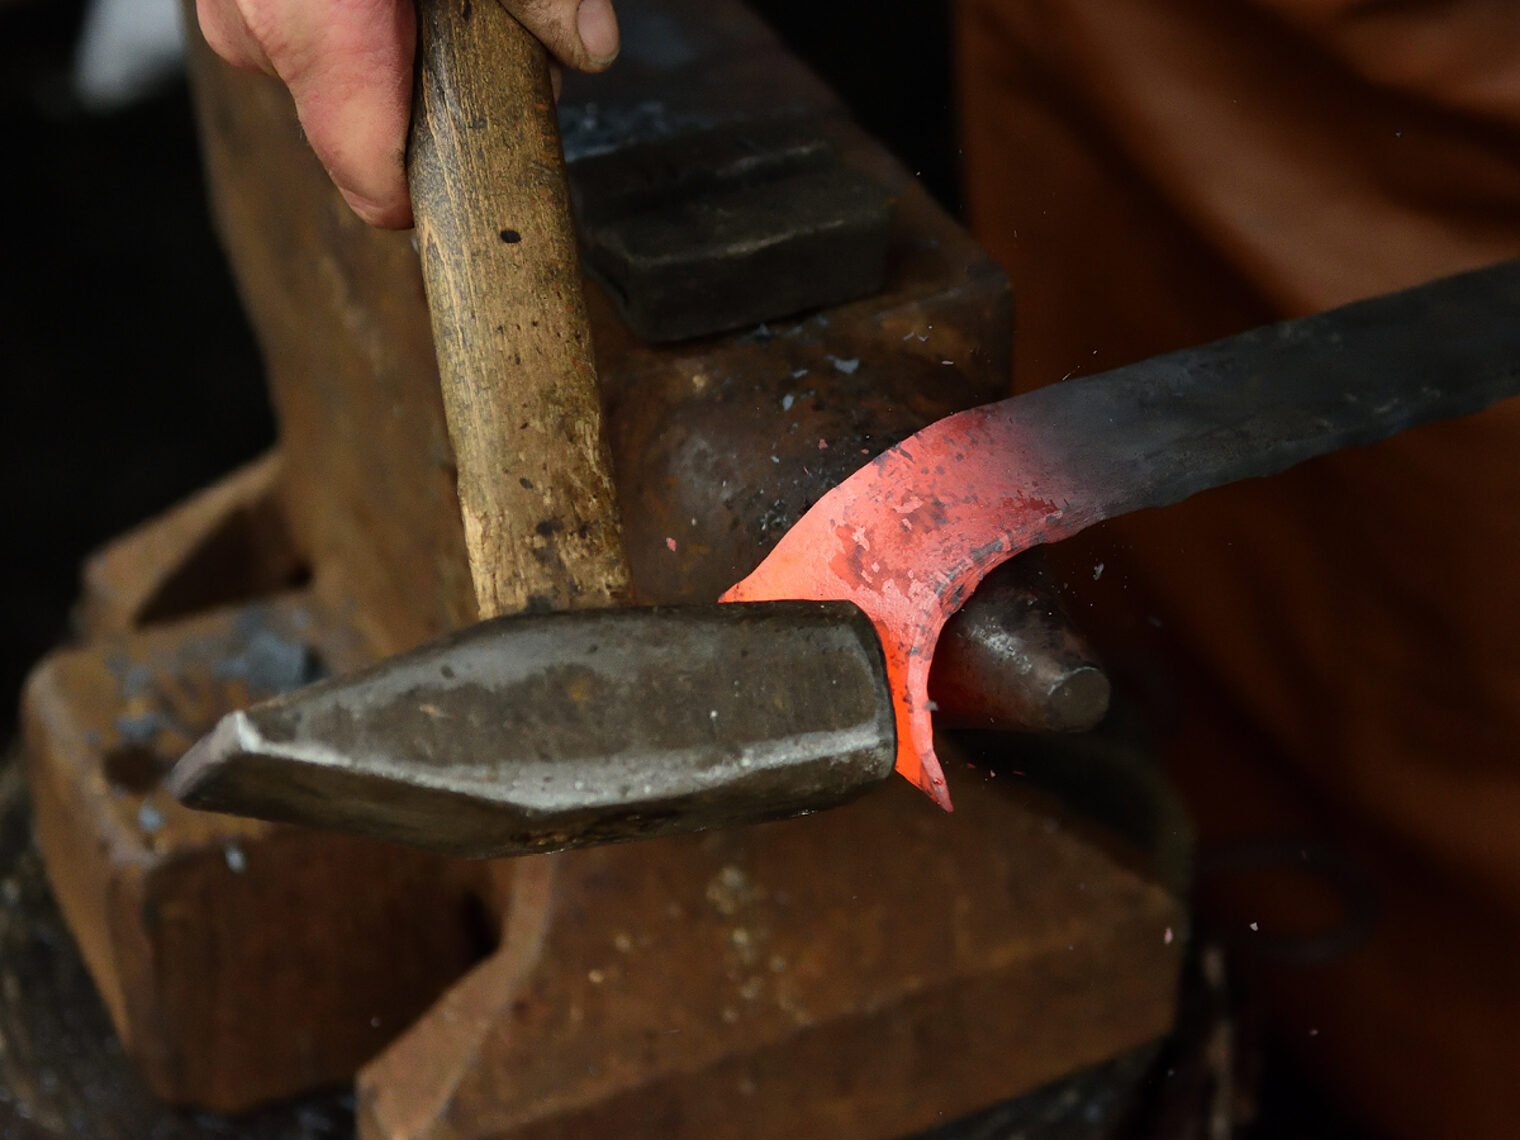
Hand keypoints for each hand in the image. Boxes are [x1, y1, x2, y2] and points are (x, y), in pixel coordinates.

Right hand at [195, 0, 620, 227]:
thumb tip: (589, 49)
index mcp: (319, 19)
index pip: (368, 171)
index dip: (427, 193)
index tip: (476, 187)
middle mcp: (259, 24)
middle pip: (356, 126)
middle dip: (426, 96)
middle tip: (477, 32)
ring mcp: (229, 6)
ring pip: (323, 79)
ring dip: (387, 51)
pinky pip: (291, 33)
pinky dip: (347, 16)